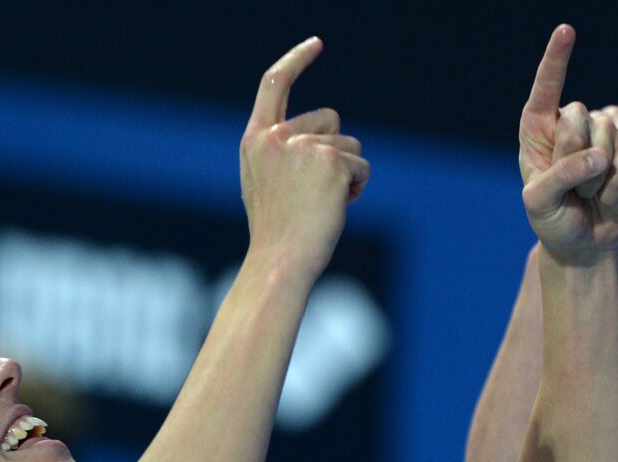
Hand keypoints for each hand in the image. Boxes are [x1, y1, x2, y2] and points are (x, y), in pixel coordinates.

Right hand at [239, 38, 369, 277]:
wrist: (280, 261)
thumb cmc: (277, 232)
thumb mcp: (267, 183)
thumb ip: (285, 152)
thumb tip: (327, 139)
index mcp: (255, 140)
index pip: (274, 83)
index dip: (297, 60)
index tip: (317, 44)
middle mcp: (277, 136)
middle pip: (329, 118)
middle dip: (336, 148)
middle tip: (316, 191)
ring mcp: (304, 146)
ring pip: (350, 146)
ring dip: (348, 174)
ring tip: (324, 204)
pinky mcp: (331, 161)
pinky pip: (362, 167)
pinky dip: (357, 188)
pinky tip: (337, 208)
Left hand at [519, 26, 617, 263]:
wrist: (585, 245)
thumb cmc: (553, 221)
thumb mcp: (541, 203)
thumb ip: (561, 175)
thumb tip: (599, 157)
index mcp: (538, 130)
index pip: (545, 91)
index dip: (555, 61)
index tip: (566, 31)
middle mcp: (569, 126)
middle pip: (579, 117)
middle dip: (575, 156)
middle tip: (573, 189)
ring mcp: (602, 137)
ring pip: (611, 134)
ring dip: (602, 176)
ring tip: (592, 194)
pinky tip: (612, 197)